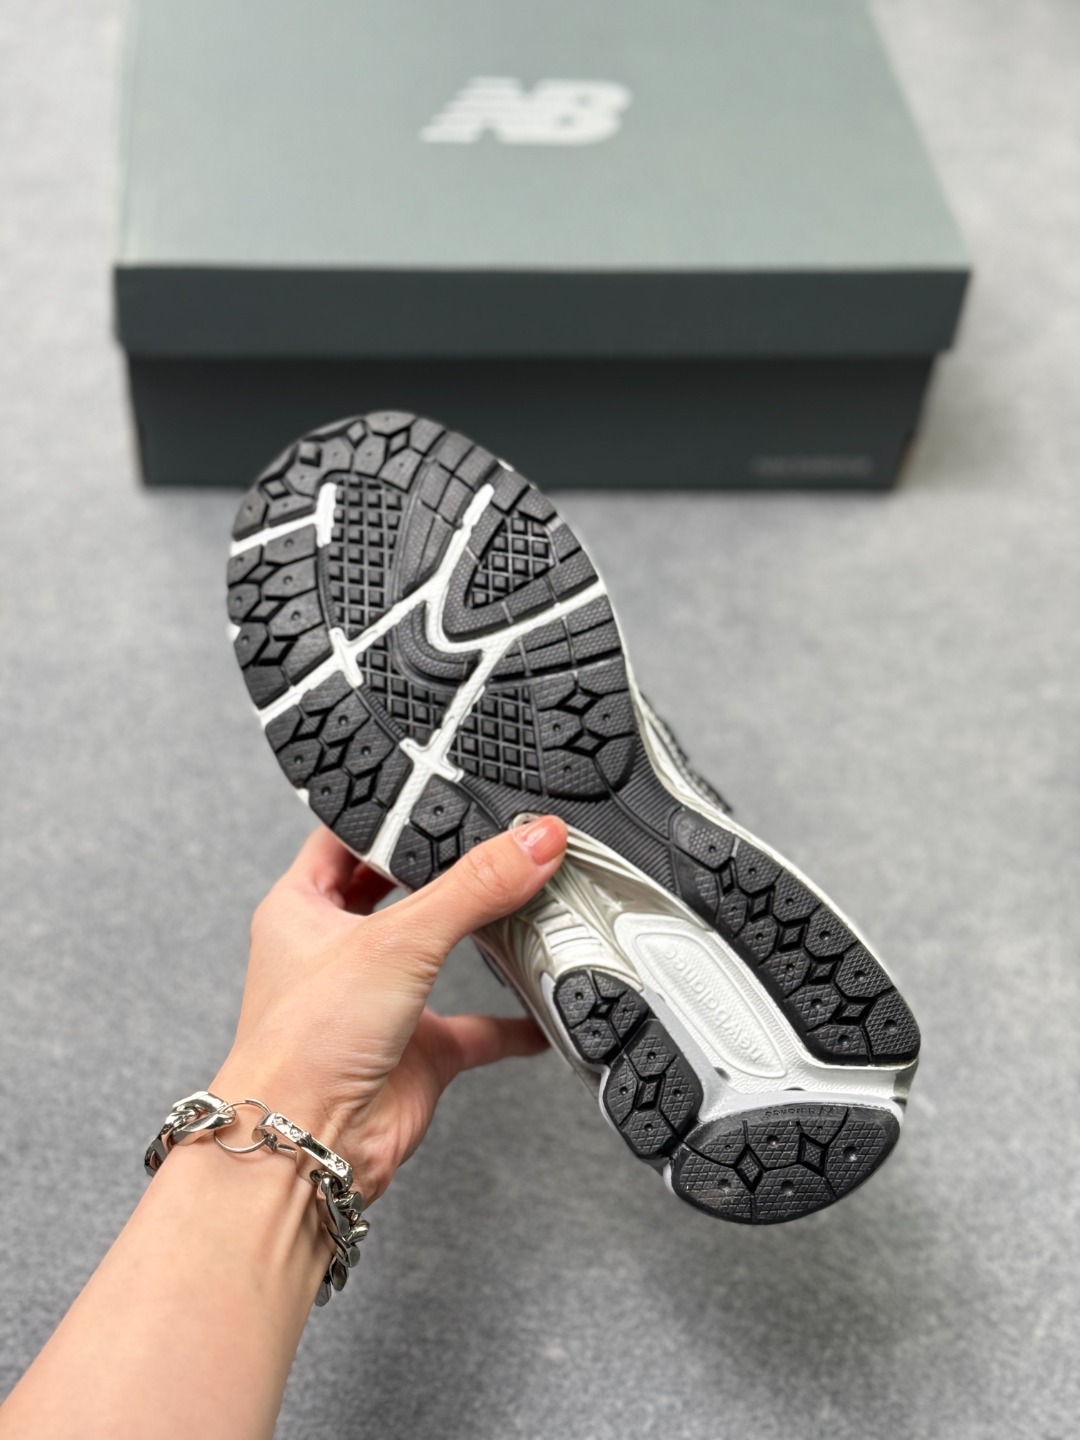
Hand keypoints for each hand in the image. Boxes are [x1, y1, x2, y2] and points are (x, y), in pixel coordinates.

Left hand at [210, 815, 567, 1203]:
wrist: (306, 1148)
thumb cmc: (303, 1044)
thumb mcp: (398, 938)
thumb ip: (474, 886)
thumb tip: (534, 840)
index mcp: (302, 907)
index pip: (347, 836)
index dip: (389, 810)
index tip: (440, 787)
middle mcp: (336, 951)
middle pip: (399, 889)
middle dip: (443, 868)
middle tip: (492, 835)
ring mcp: (376, 1002)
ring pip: (439, 953)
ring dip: (479, 935)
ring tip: (523, 896)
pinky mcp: (413, 1052)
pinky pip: (475, 1027)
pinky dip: (511, 1018)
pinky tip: (544, 1006)